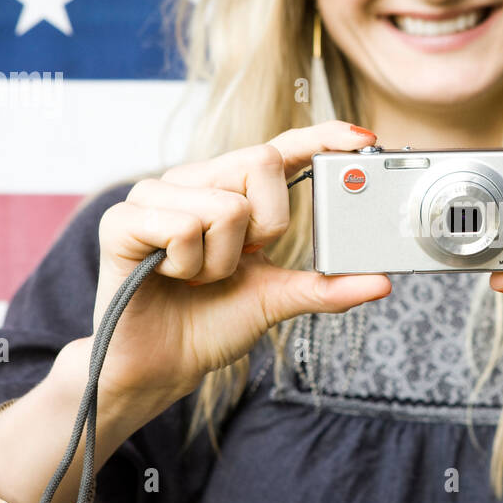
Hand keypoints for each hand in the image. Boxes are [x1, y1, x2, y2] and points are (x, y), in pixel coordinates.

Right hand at [93, 120, 391, 401]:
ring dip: (220, 261)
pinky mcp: (122, 219)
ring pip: (225, 206)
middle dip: (265, 226)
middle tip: (238, 261)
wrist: (160, 365)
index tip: (364, 140)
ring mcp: (155, 195)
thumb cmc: (208, 323)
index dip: (321, 136)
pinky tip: (168, 275)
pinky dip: (186, 264)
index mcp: (229, 191)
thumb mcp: (277, 300)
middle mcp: (193, 182)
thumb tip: (380, 282)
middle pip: (260, 164)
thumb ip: (325, 287)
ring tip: (195, 277)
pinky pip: (183, 226)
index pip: (278, 149)